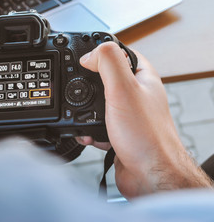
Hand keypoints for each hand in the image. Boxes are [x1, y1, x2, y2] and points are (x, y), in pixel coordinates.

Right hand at [76, 42, 211, 197]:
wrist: (150, 176)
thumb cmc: (146, 135)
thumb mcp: (123, 89)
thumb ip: (107, 63)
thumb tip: (88, 55)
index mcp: (141, 76)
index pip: (118, 52)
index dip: (99, 51)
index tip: (83, 59)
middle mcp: (135, 92)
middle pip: (103, 77)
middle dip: (86, 85)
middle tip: (78, 90)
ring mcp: (126, 112)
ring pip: (97, 102)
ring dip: (84, 110)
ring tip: (83, 117)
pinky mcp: (117, 129)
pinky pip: (96, 122)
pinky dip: (88, 128)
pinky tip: (90, 135)